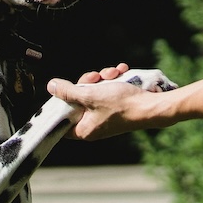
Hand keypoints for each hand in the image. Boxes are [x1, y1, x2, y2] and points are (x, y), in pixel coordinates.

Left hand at [48, 65, 171, 139]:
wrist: (151, 105)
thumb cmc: (122, 105)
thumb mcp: (90, 95)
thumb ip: (68, 92)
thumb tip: (51, 87)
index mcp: (84, 130)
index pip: (63, 119)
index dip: (62, 103)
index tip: (66, 89)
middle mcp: (94, 126)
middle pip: (79, 101)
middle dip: (88, 84)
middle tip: (95, 76)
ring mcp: (106, 117)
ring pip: (95, 93)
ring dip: (103, 79)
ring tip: (114, 72)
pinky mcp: (117, 109)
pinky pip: (108, 93)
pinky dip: (113, 82)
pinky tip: (122, 72)